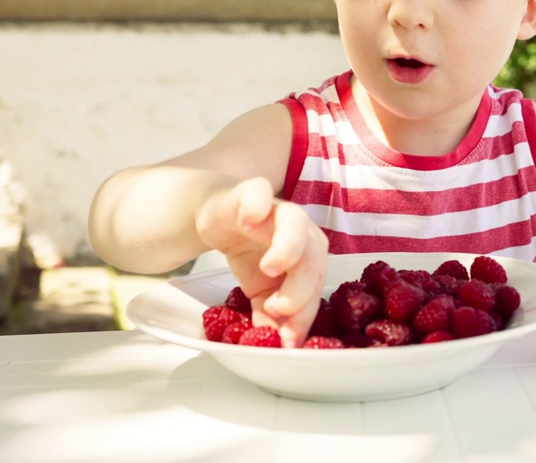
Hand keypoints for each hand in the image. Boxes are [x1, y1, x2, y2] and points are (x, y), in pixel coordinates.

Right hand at [196, 177, 327, 347]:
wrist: (221, 217)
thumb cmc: (250, 251)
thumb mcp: (259, 290)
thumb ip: (269, 314)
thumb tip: (279, 344)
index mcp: (310, 257)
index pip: (314, 288)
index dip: (303, 315)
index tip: (288, 341)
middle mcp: (301, 232)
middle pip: (314, 256)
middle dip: (300, 286)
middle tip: (278, 308)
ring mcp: (278, 210)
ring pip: (296, 223)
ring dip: (288, 247)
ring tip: (270, 269)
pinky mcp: (253, 192)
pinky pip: (261, 193)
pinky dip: (257, 206)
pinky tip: (249, 222)